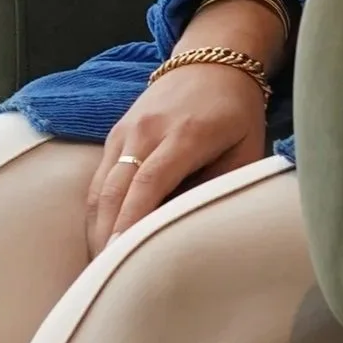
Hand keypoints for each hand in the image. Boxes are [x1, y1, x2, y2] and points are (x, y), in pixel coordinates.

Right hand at [84, 60, 268, 254]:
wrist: (213, 58)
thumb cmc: (236, 111)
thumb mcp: (247, 148)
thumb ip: (222, 187)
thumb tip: (194, 230)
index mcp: (184, 134)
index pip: (149, 184)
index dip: (131, 224)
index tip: (119, 261)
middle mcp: (147, 130)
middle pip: (114, 192)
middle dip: (106, 239)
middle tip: (104, 284)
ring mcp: (126, 130)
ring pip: (99, 189)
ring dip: (96, 231)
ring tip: (100, 272)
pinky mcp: (116, 134)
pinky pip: (98, 180)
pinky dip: (96, 213)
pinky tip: (102, 241)